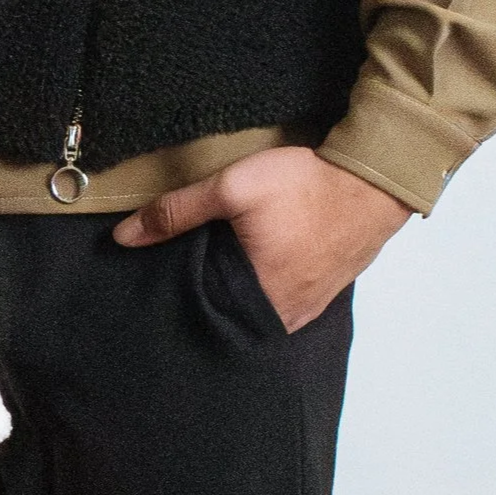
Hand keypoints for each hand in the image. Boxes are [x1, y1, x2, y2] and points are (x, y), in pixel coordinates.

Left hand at [111, 145, 413, 331]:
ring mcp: (306, 309)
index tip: (156, 284)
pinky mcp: (321, 295)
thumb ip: (175, 213)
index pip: (199, 313)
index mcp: (256, 298)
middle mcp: (283, 316)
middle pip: (227, 315)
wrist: (372, 179)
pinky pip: (279, 302)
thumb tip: (122, 238)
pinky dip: (261, 289)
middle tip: (181, 273)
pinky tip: (251, 266)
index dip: (176, 296)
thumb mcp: (231, 188)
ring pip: (253, 311)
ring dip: (234, 294)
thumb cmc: (305, 183)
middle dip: (203, 298)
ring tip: (214, 268)